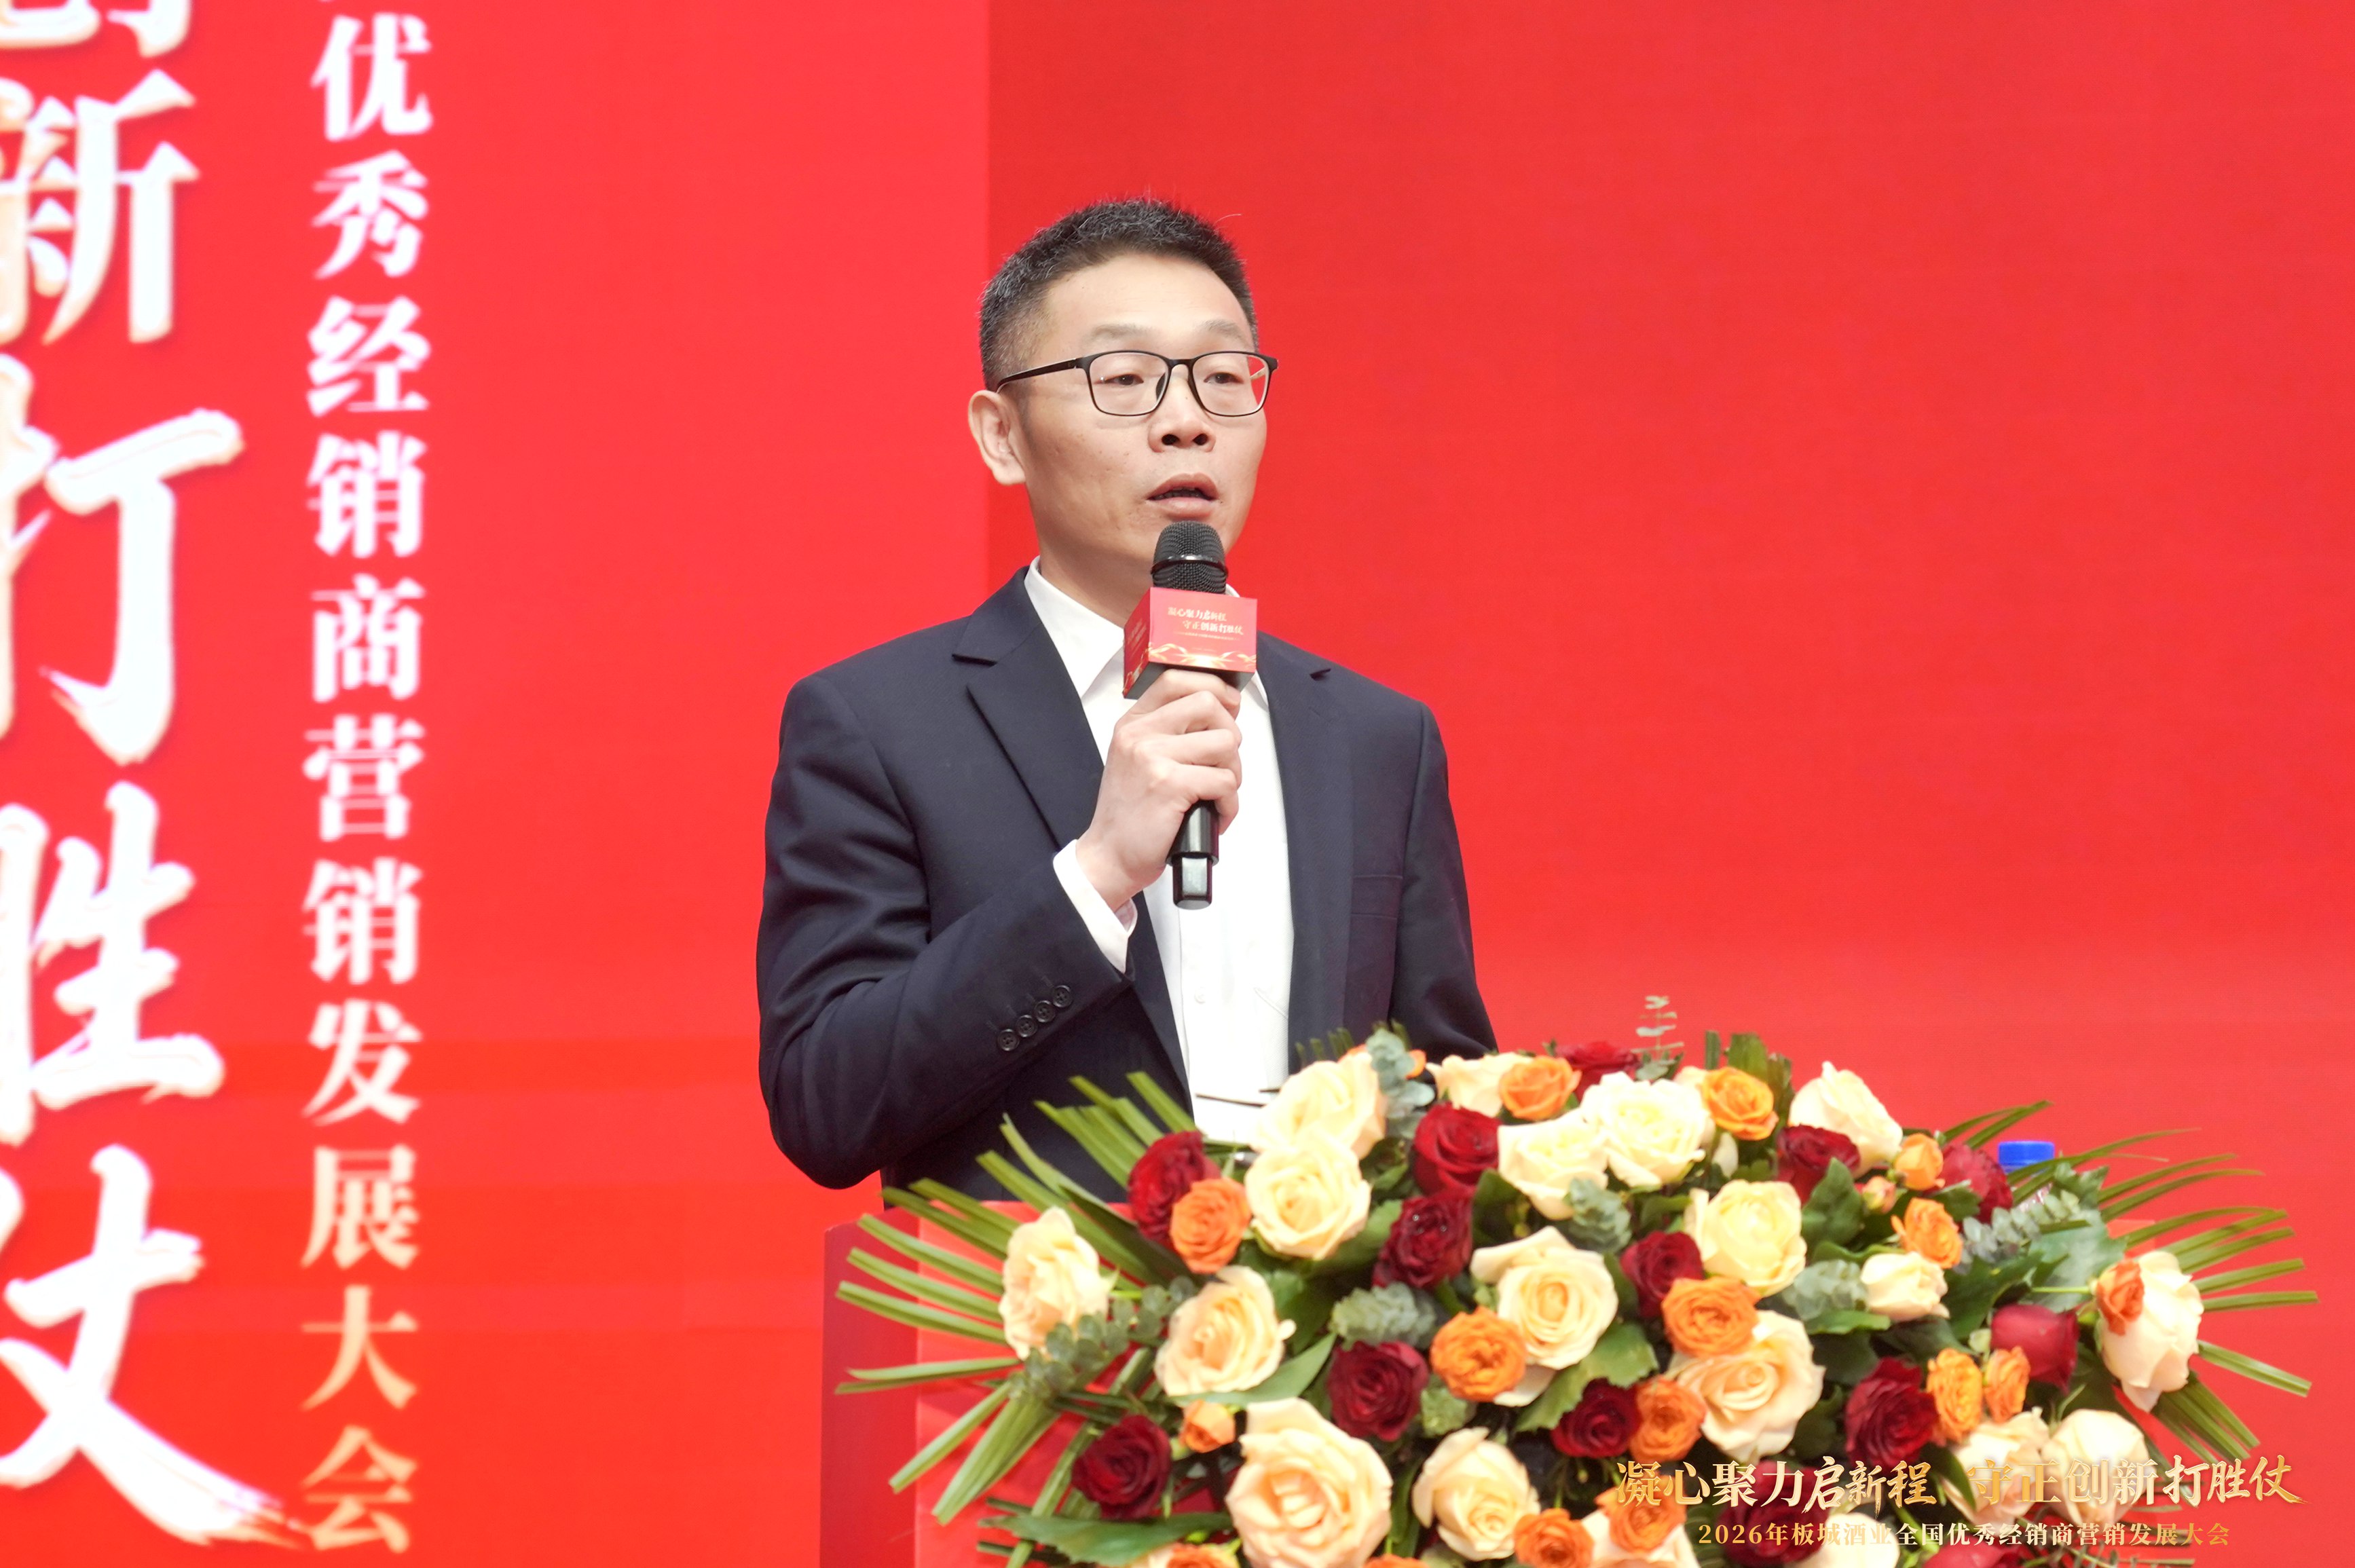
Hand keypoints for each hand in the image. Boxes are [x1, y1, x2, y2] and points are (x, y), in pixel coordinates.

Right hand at [1074, 669, 1241, 909]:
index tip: (1228, 708)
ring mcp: (1153, 758)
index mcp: (1133, 724)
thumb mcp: (1137, 760)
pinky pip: (1225, 782)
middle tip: (1222, 765)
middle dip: (1231, 736)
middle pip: (1209, 705)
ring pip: (1225, 744)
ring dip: (1233, 773)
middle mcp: (1140, 734)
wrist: (1109, 857)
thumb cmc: (1131, 814)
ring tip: (1215, 795)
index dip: (1213, 687)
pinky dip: (1229, 804)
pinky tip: (1214, 815)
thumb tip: (1222, 712)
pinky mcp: (1169, 785)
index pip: (1176, 678)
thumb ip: (1169, 733)